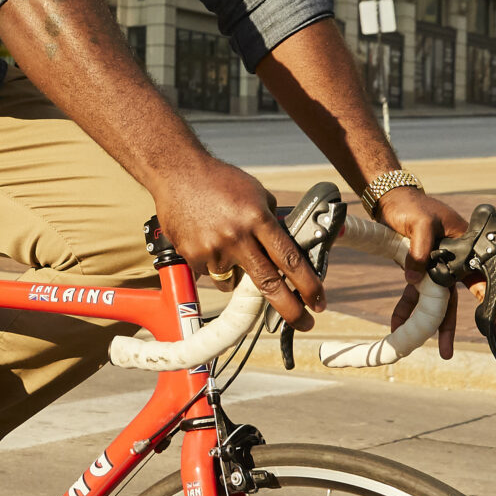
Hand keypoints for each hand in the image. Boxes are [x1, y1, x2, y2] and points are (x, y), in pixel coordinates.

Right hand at [152, 159, 324, 327]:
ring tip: (227, 244)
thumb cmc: (220, 180)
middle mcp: (236, 236)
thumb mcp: (256, 194)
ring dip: (239, 273)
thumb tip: (287, 249)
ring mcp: (212, 249)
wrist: (177, 173)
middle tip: (303, 323)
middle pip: (268, 283)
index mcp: (257, 218)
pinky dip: (214, 263)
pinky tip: (208, 239)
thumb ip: (272, 222)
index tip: (318, 302)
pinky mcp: (193, 257)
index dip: (308, 284)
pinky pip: (211, 273)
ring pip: (235, 282)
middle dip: (290, 309)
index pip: (289, 259)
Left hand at [377, 190, 495, 359]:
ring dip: (442, 328)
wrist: (391, 203)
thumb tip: (414, 278)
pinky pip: (417, 299)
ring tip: (446, 352)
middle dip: (487, 317)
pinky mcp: (421, 276)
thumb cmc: (412, 207)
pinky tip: (399, 328)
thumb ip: (420, 248)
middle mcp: (458, 261)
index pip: (491, 269)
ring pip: (445, 303)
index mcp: (467, 244)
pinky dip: (408, 313)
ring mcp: (440, 270)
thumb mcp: (419, 221)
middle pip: (475, 293)